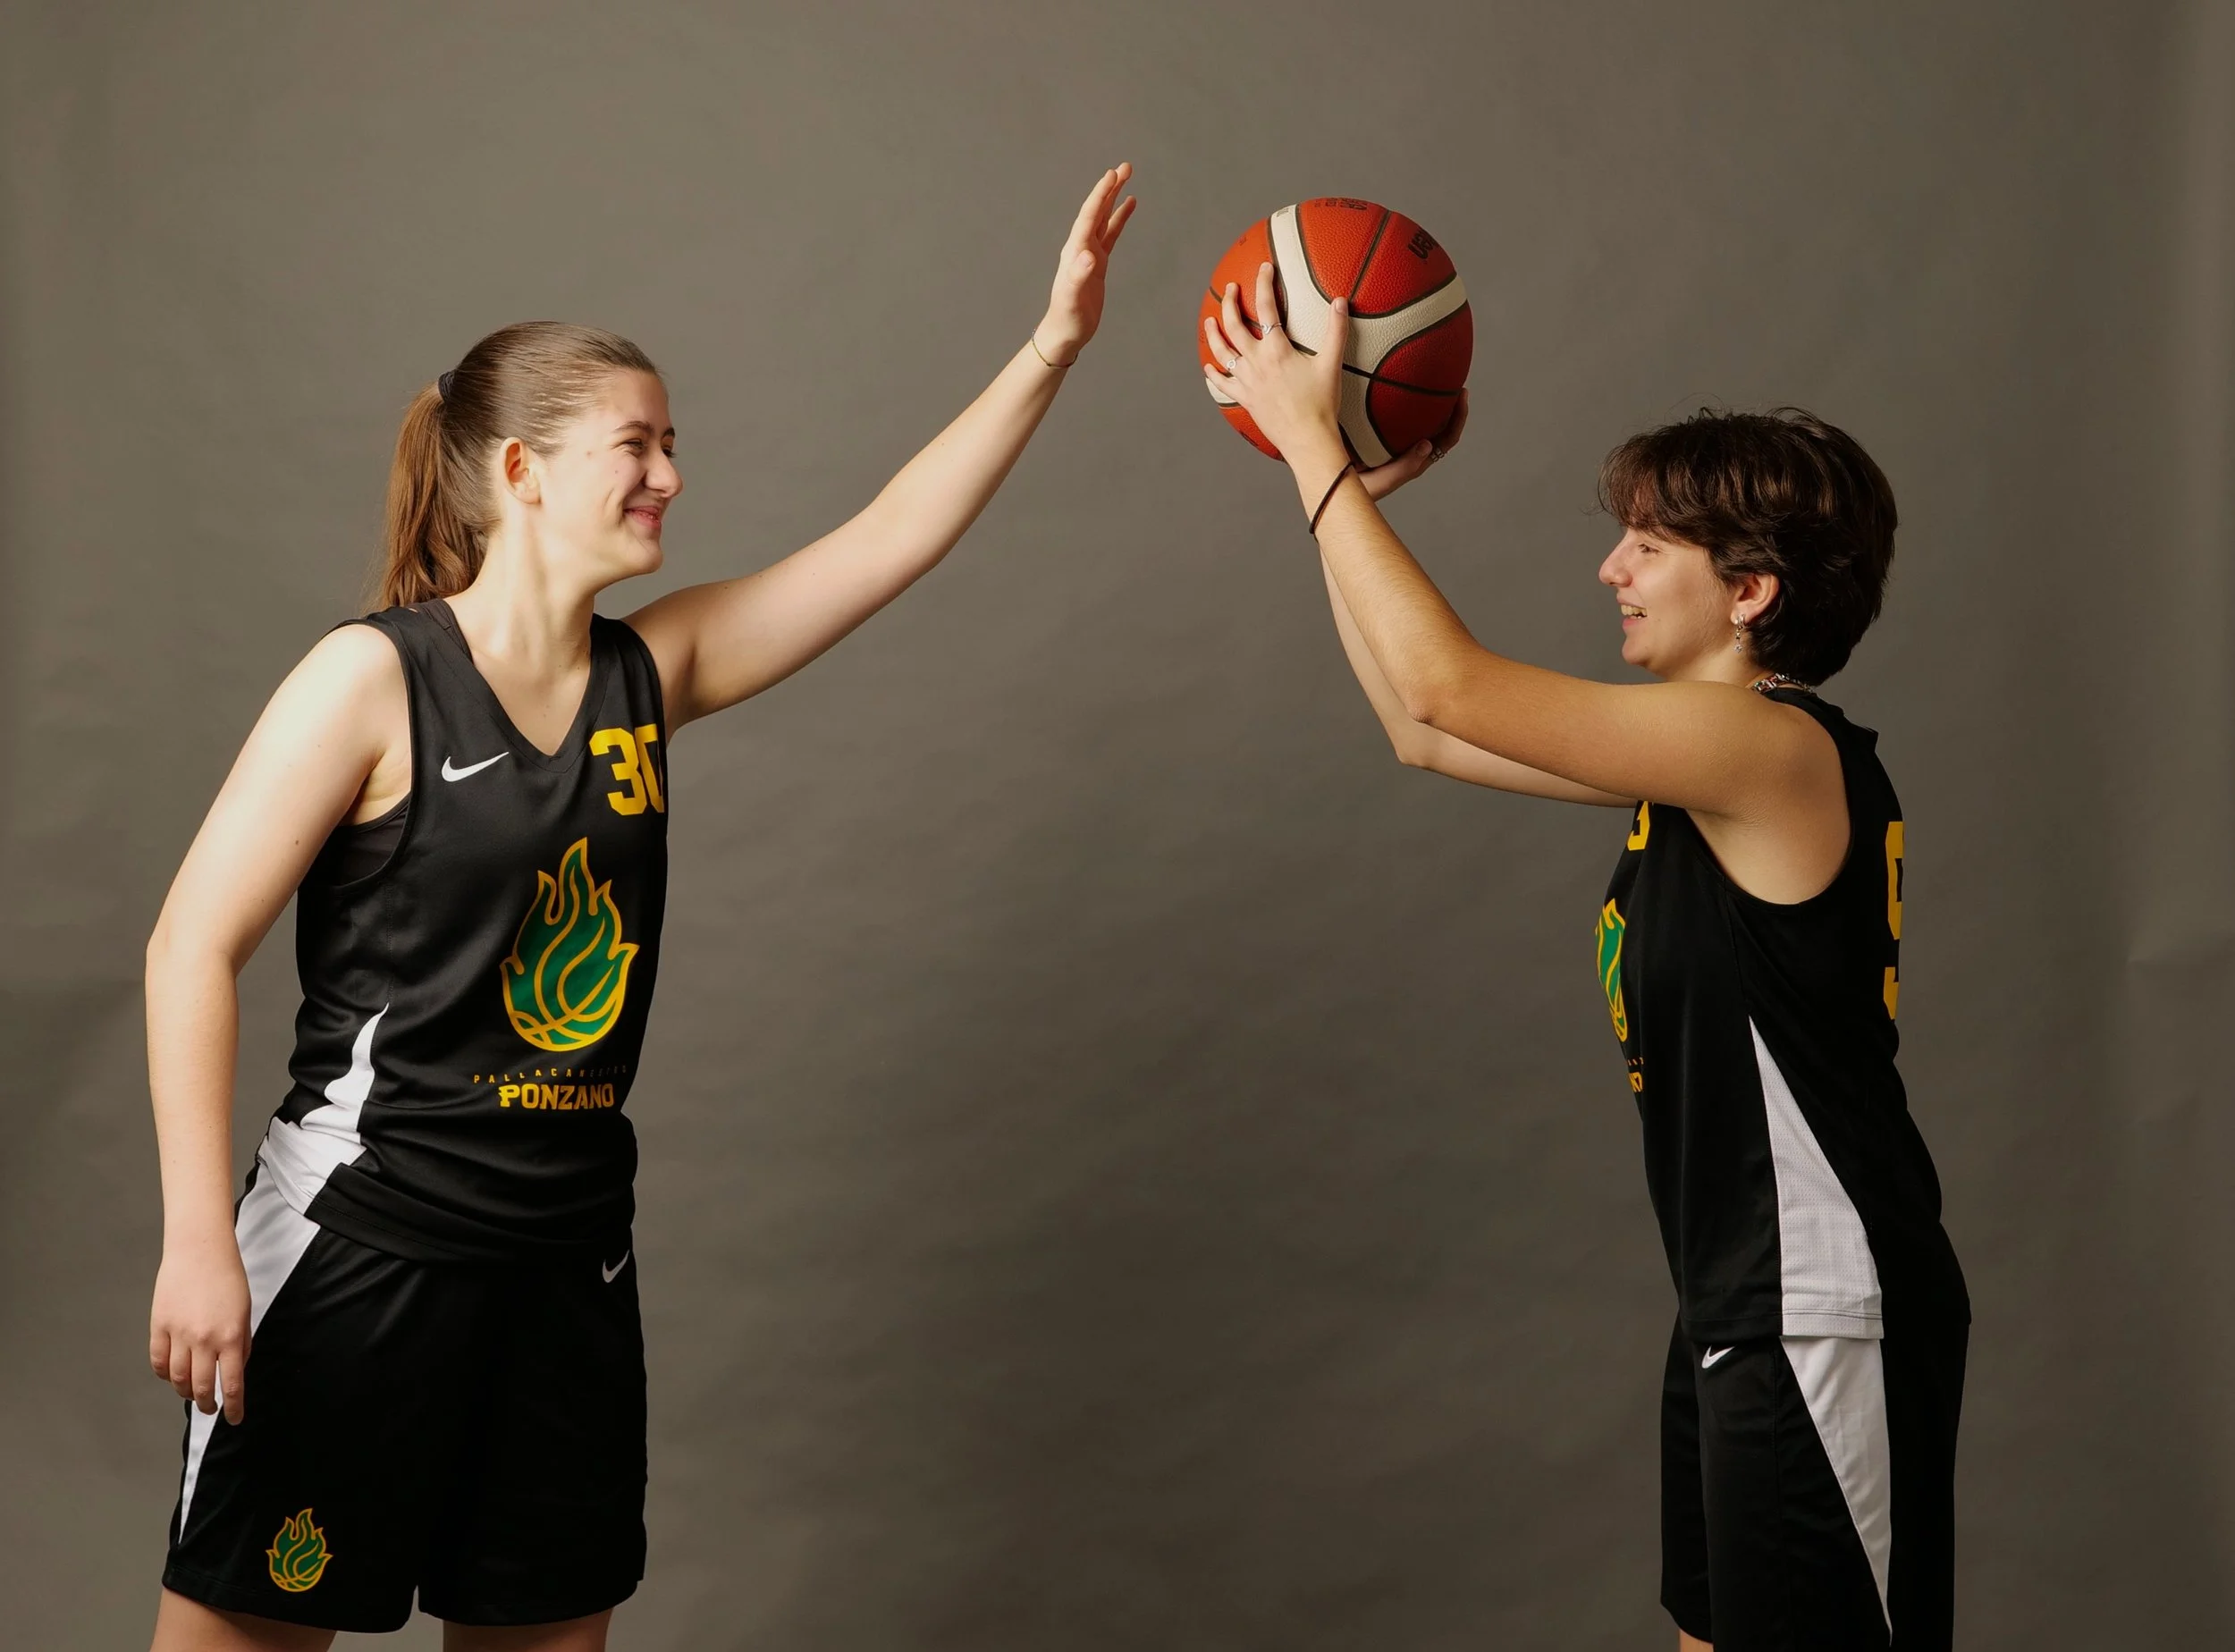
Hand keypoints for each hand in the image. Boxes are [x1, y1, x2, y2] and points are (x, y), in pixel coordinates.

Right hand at [150, 1235, 250, 1422]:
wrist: (200, 1250)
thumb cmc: (228, 1278)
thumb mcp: (245, 1312)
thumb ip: (241, 1343)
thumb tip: (235, 1369)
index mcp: (230, 1336)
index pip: (232, 1383)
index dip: (234, 1406)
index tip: (236, 1419)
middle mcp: (203, 1340)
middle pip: (201, 1386)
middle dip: (207, 1404)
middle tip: (211, 1409)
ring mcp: (178, 1334)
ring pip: (177, 1378)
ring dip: (185, 1391)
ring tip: (192, 1394)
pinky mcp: (159, 1326)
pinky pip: (158, 1361)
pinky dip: (163, 1375)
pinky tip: (171, 1376)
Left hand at [1034, 163, 1137, 364]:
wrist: (1065, 332)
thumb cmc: (1067, 317)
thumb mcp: (1072, 297)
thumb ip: (1078, 275)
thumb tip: (1088, 255)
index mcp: (1075, 251)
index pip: (1089, 216)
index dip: (1100, 195)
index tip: (1112, 175)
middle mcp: (1081, 247)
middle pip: (1097, 210)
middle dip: (1110, 188)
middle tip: (1125, 167)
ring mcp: (1089, 253)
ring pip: (1104, 218)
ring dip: (1114, 198)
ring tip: (1126, 178)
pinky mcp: (1097, 263)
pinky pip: (1110, 234)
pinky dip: (1119, 219)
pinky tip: (1128, 207)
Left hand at [1204, 265, 1467, 499]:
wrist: (1308, 439)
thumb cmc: (1322, 403)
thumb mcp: (1331, 364)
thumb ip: (1336, 330)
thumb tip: (1340, 300)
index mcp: (1277, 349)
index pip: (1267, 307)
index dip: (1264, 284)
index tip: (1264, 268)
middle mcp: (1256, 362)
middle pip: (1235, 325)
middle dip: (1231, 303)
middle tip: (1232, 289)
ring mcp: (1247, 381)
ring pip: (1222, 352)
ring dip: (1214, 334)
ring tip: (1210, 321)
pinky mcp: (1244, 399)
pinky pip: (1222, 384)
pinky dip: (1213, 374)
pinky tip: (1208, 367)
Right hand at [1358, 390, 1467, 501]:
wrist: (1331, 485)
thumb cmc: (1355, 490)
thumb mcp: (1382, 481)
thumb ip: (1404, 467)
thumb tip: (1428, 444)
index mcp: (1416, 461)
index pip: (1447, 439)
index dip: (1459, 418)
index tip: (1462, 395)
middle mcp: (1410, 451)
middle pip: (1441, 428)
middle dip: (1451, 406)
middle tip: (1454, 383)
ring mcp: (1397, 444)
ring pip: (1422, 423)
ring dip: (1431, 405)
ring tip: (1433, 383)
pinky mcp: (1380, 437)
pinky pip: (1401, 419)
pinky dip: (1408, 405)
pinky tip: (1399, 391)